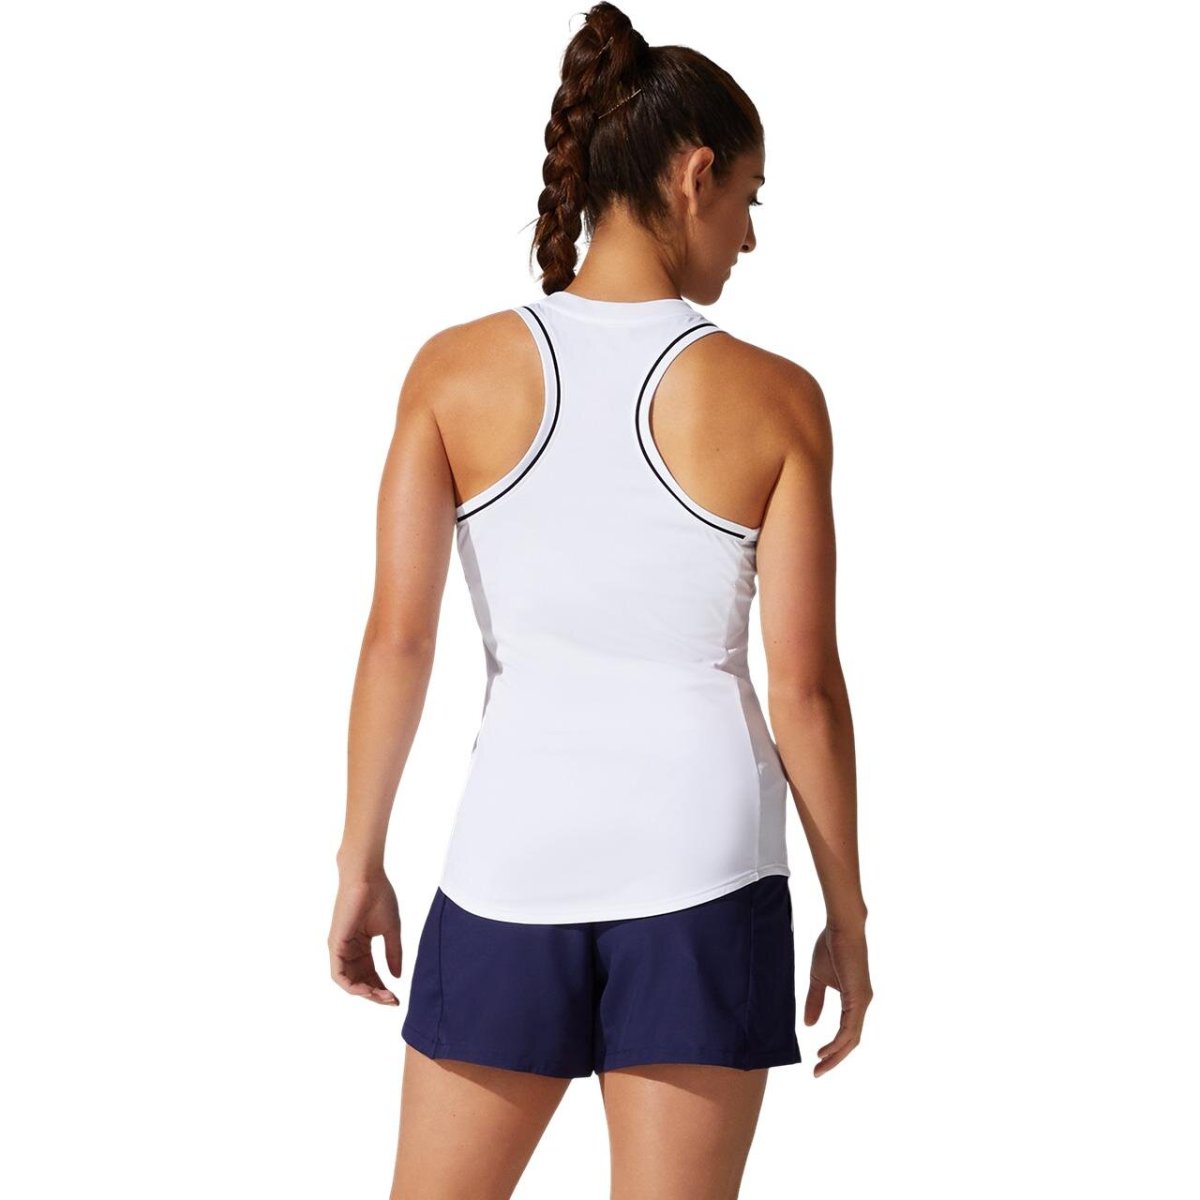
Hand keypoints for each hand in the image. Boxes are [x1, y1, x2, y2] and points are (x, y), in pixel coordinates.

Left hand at [329, 871, 402, 1004]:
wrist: (368, 877)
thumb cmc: (380, 897)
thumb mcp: (391, 930)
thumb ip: (393, 954)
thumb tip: (397, 977)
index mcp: (361, 945)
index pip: (370, 974)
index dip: (382, 987)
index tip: (397, 998)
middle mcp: (348, 950)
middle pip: (360, 981)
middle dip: (376, 994)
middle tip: (392, 1001)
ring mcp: (340, 948)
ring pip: (348, 982)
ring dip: (365, 994)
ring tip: (383, 997)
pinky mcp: (335, 945)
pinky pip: (339, 974)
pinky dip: (352, 986)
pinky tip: (367, 991)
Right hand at [804, 923, 872, 1076]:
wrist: (841, 927)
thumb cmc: (831, 947)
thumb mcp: (818, 979)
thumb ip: (815, 1001)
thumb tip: (809, 1024)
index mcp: (854, 1000)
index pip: (847, 1033)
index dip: (834, 1048)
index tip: (817, 1059)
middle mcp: (861, 1004)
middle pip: (850, 1041)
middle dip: (834, 1058)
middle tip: (818, 1071)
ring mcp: (862, 1002)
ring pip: (851, 1039)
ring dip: (836, 1055)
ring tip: (819, 1065)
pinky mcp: (858, 998)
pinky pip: (850, 1028)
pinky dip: (838, 1042)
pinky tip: (825, 1050)